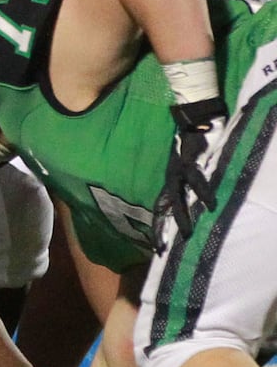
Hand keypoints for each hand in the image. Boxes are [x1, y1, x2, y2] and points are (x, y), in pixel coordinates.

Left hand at [152, 96, 227, 251]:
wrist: (193, 117)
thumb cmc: (191, 142)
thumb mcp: (186, 164)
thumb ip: (185, 181)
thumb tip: (190, 200)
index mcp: (170, 179)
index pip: (161, 206)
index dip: (158, 225)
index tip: (156, 247)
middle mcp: (172, 176)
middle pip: (165, 207)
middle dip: (163, 228)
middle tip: (162, 249)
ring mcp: (180, 169)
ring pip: (179, 197)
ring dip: (183, 216)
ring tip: (188, 234)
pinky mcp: (192, 161)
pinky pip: (198, 180)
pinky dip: (204, 193)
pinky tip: (211, 205)